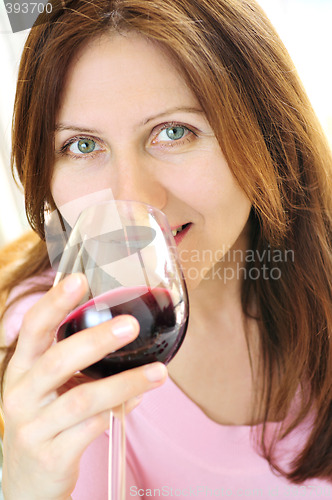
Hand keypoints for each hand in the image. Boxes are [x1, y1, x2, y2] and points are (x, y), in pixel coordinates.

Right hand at [1, 274, 166, 499]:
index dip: (53, 303)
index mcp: (22, 369)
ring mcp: (33, 427)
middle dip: (96, 340)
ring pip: (82, 399)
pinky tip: (135, 402)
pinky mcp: (51, 456)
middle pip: (58, 360)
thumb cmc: (45, 421)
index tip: (78, 280)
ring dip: (125, 383)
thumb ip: (80, 364)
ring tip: (158, 373)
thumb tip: (127, 341)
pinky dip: (118, 413)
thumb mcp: (50, 388)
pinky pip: (91, 430)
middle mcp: (21, 395)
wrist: (27, 480)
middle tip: (129, 326)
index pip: (33, 329)